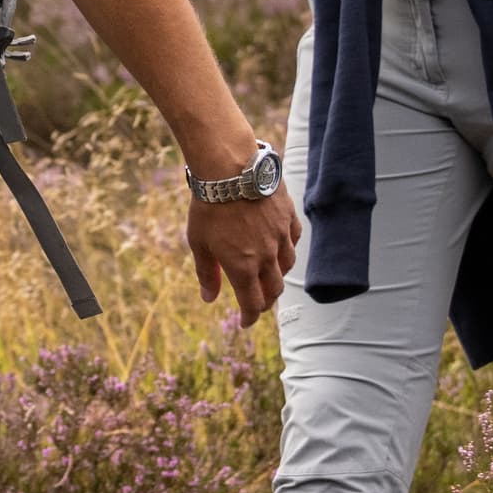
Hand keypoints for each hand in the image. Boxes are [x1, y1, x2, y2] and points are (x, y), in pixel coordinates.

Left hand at [185, 188, 296, 328]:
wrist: (230, 170)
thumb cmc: (208, 206)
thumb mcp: (199, 242)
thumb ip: (206, 273)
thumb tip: (209, 298)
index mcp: (243, 267)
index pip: (253, 303)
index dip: (249, 317)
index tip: (245, 323)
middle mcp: (267, 256)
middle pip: (274, 289)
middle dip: (265, 301)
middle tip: (257, 303)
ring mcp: (281, 237)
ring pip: (287, 266)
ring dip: (278, 276)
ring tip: (268, 276)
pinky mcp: (289, 218)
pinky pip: (294, 240)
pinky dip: (287, 249)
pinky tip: (280, 247)